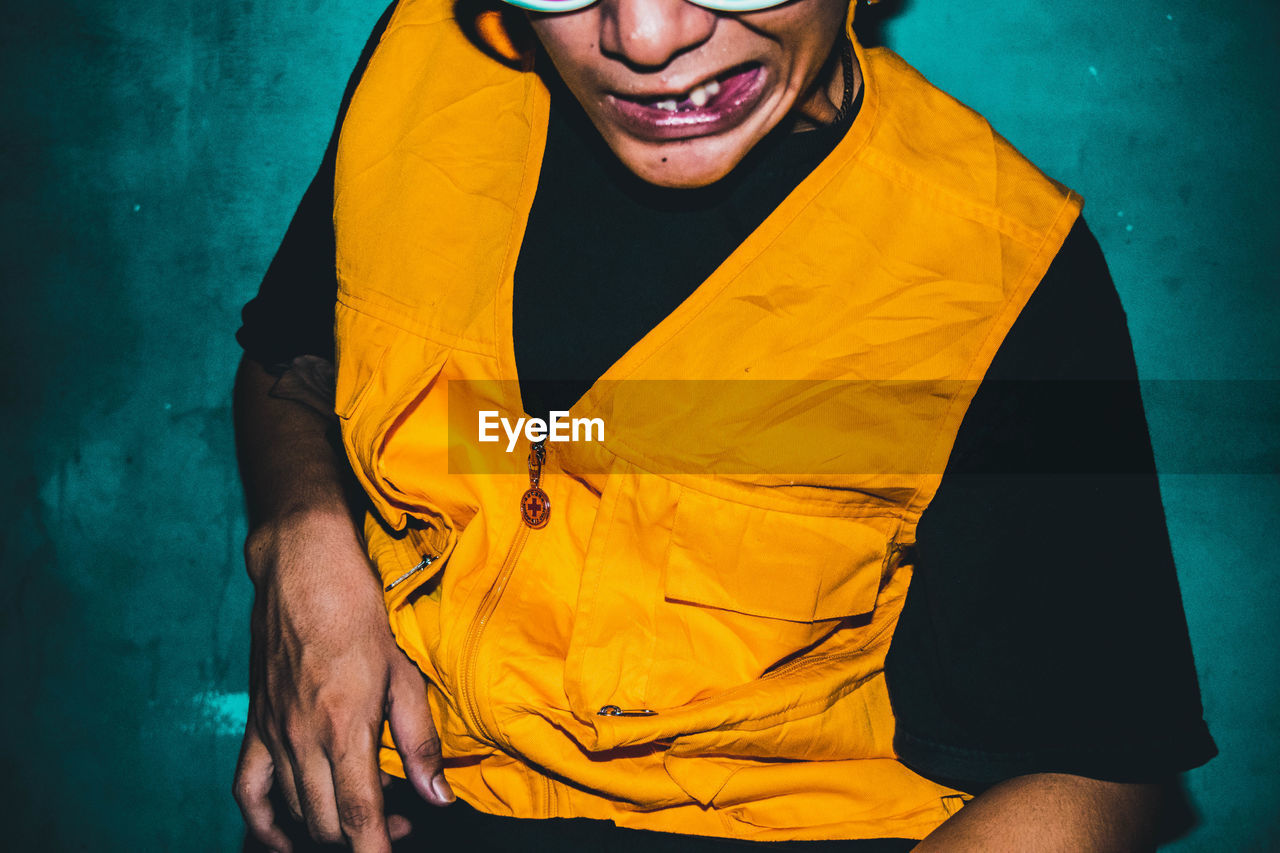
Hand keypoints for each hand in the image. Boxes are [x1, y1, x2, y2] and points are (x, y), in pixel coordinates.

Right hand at [232, 509, 454, 852]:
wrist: (303, 570)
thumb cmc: (361, 612)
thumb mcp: (404, 673)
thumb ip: (419, 741)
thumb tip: (439, 796)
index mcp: (345, 727)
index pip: (360, 816)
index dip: (376, 850)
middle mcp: (303, 739)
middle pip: (328, 823)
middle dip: (364, 837)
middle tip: (401, 820)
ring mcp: (274, 735)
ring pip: (296, 812)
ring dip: (330, 827)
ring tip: (369, 811)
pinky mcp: (256, 726)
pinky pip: (249, 793)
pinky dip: (265, 826)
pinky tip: (286, 838)